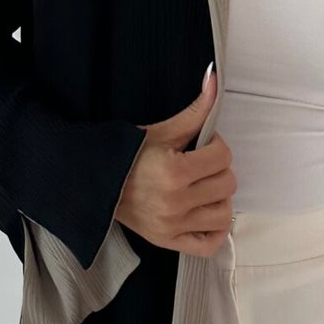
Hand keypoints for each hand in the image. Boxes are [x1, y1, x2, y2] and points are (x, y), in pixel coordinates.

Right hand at [114, 66, 235, 255]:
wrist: (95, 183)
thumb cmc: (126, 155)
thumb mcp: (161, 131)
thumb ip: (195, 111)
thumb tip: (214, 78)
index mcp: (174, 172)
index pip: (223, 156)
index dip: (215, 146)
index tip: (201, 146)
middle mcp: (175, 203)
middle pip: (227, 184)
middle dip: (218, 170)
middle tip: (200, 165)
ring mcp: (173, 226)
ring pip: (224, 214)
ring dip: (219, 198)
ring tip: (202, 188)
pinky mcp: (169, 242)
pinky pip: (209, 245)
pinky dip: (214, 231)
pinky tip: (205, 213)